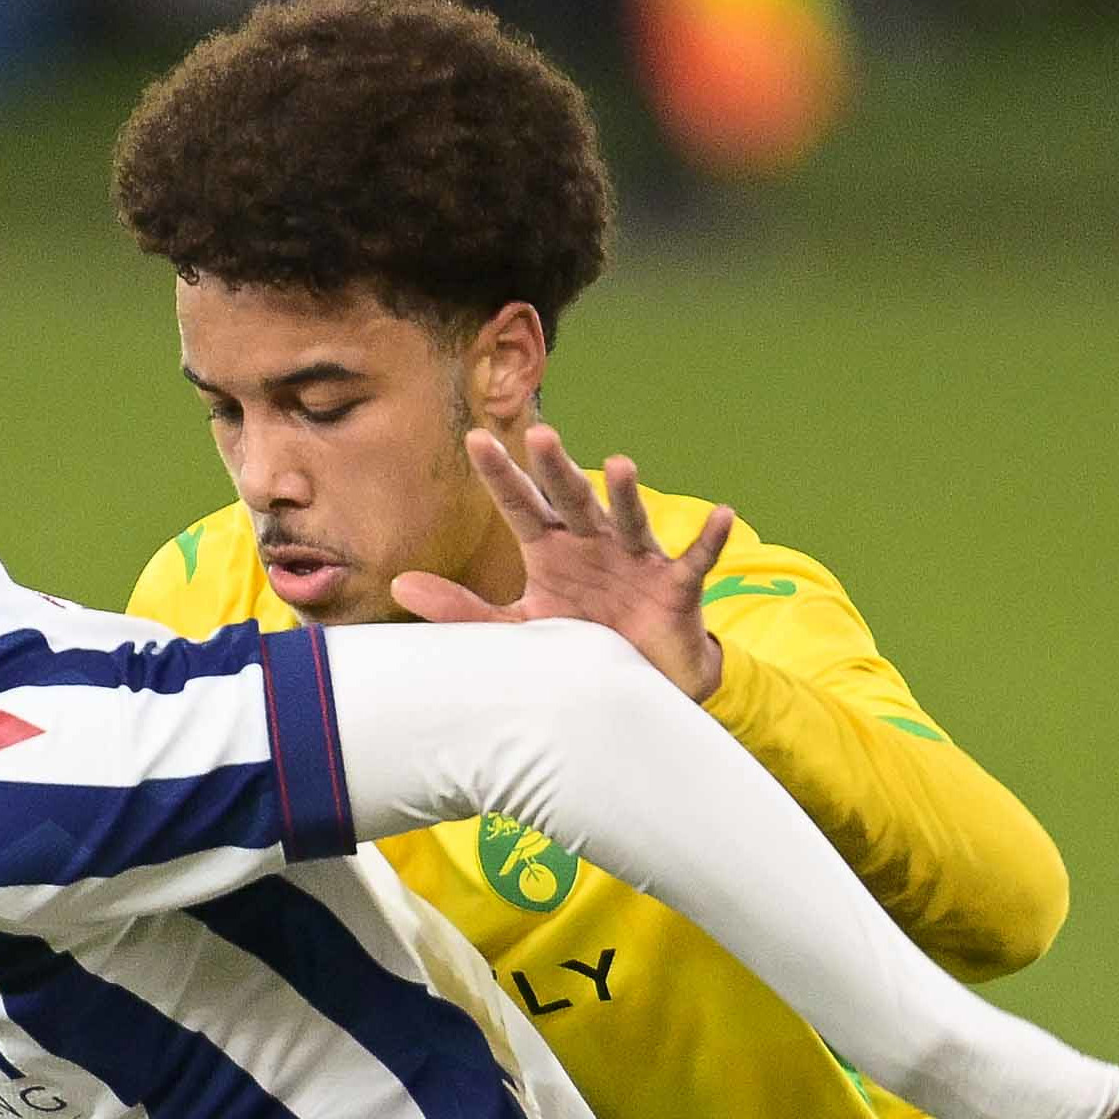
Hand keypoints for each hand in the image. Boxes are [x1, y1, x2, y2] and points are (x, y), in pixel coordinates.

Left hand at [391, 420, 732, 702]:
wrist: (636, 682)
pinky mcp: (676, 585)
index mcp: (551, 548)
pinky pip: (696, 559)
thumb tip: (399, 583)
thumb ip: (460, 608)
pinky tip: (720, 515)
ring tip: (619, 466)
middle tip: (541, 435)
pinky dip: (709, 538)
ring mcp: (635, 560)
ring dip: (627, 495)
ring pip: (629, 520)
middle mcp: (592, 542)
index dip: (500, 475)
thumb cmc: (576, 643)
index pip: (520, 505)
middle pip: (572, 500)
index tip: (475, 439)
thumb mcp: (517, 627)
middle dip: (558, 470)